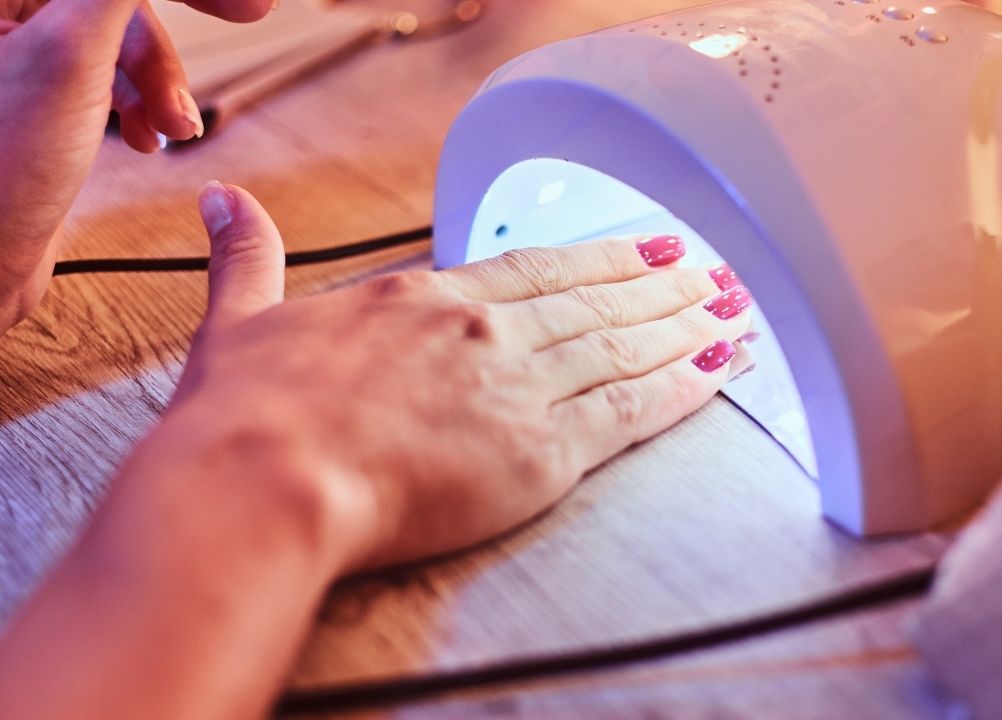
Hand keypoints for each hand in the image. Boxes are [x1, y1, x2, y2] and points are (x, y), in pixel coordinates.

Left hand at [0, 0, 272, 329]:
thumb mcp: (69, 53)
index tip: (251, 10)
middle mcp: (3, 16)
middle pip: (117, 5)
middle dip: (158, 56)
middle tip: (182, 105)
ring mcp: (17, 51)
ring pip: (118, 38)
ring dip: (156, 85)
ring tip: (166, 131)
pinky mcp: (36, 90)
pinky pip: (107, 71)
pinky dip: (139, 101)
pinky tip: (144, 135)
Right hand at [131, 183, 753, 571]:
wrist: (264, 479)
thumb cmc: (246, 416)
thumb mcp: (242, 324)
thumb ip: (251, 263)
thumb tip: (226, 206)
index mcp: (424, 295)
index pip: (536, 269)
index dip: (599, 258)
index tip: (644, 248)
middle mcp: (485, 330)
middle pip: (596, 302)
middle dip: (662, 288)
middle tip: (714, 273)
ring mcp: (520, 386)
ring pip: (625, 348)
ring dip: (685, 328)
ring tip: (733, 312)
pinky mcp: (542, 453)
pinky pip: (631, 412)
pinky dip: (682, 389)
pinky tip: (719, 371)